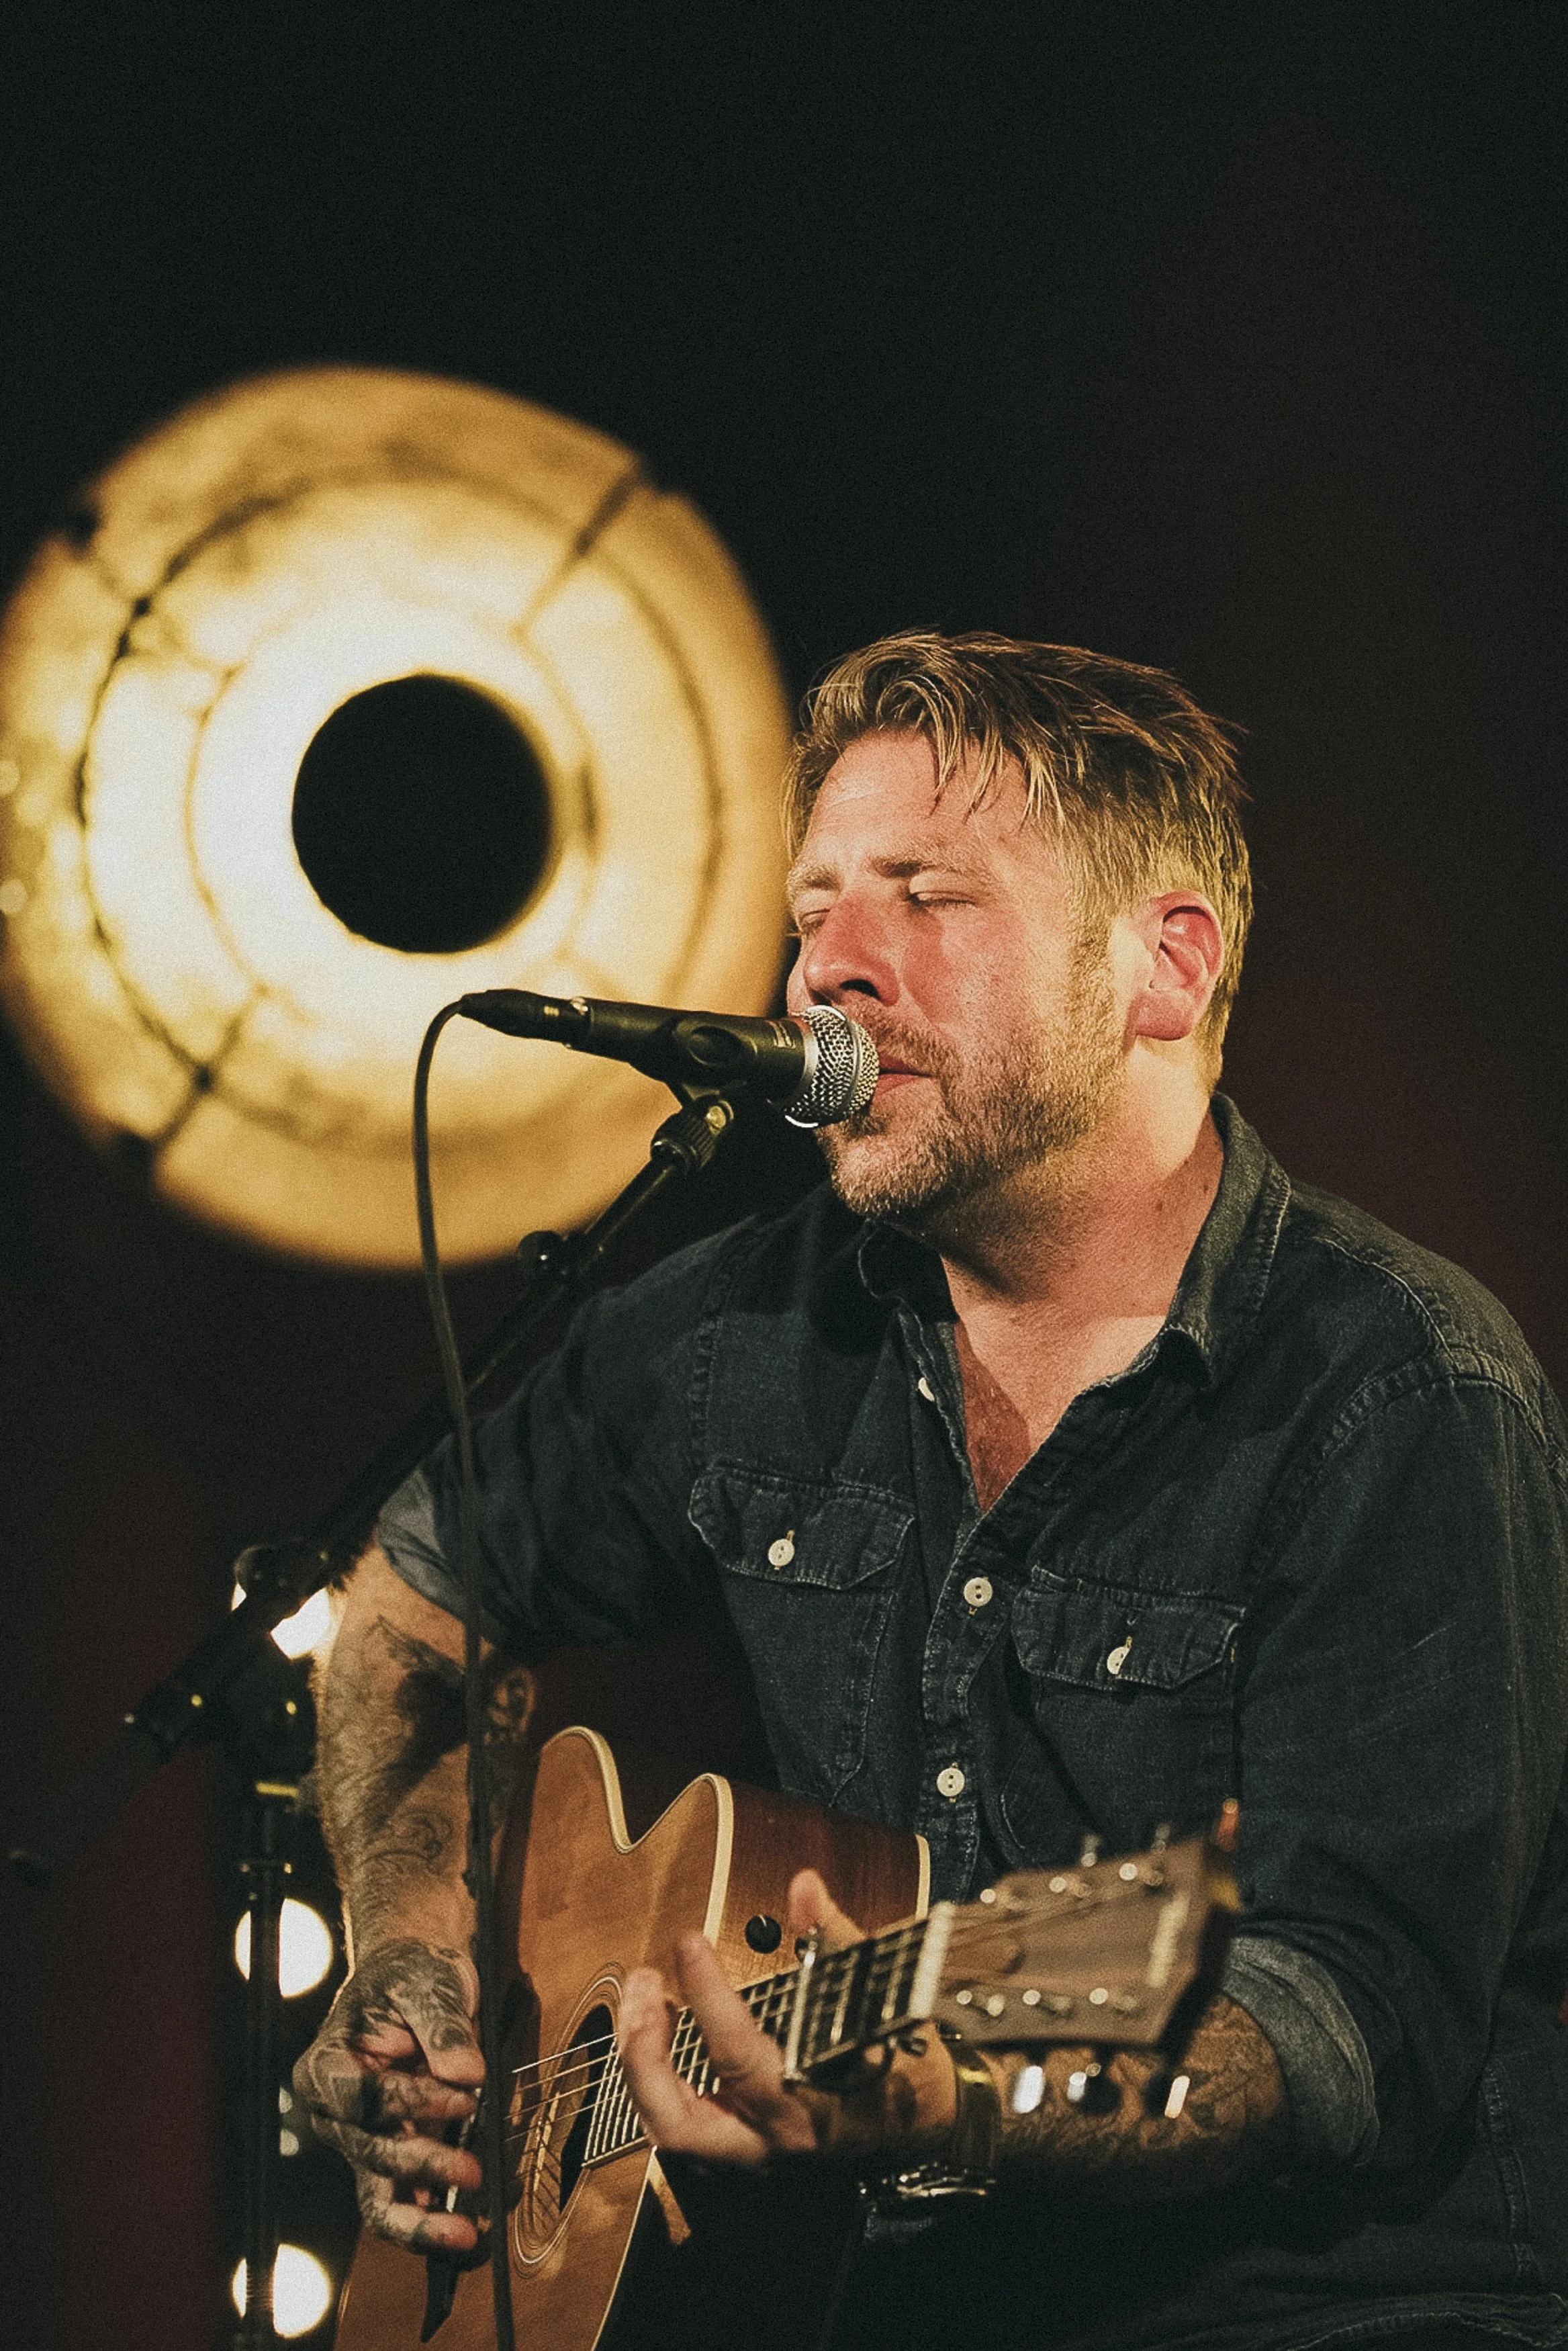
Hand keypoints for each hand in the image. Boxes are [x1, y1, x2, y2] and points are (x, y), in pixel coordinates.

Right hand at [293, 1938, 484, 2250]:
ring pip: (377, 2199)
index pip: (361, 2098)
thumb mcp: (429, 1982)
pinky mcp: (389, 2161)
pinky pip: (400, 2204)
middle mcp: (333, 2113)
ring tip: (466, 2235)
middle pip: (369, 2154)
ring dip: (422, 2220)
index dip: (409, 2103)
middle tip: (473, 2171)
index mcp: (326, 2064)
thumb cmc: (411, 1977)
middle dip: (423, 2164)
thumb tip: (466, 2074)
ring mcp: (359, 2142)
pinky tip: (464, 2233)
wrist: (414, 1984)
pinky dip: (430, 2221)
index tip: (463, 2096)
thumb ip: (443, 2025)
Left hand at [617, 1870, 957, 2169]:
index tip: (689, 1941)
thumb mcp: (877, 1996)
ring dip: (642, 2063)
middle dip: (645, 2055)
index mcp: (811, 2105)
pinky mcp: (739, 2150)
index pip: (740, 2055)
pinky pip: (680, 2124)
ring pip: (669, 2130)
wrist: (920, 2119)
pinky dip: (656, 2079)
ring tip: (643, 1998)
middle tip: (644, 1986)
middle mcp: (772, 2140)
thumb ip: (834, 1937)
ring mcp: (751, 2155)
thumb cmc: (901, 2058)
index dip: (707, 1995)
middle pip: (678, 2122)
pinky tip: (656, 2031)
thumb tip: (804, 1885)